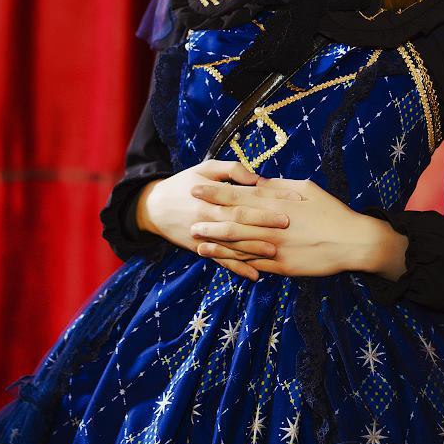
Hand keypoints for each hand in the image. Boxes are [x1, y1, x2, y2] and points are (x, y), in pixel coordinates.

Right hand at [138, 159, 289, 281]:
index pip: (244, 197)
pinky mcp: (200, 249)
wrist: (154, 207)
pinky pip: (220, 261)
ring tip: (275, 251)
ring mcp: (203, 235)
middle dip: (263, 223)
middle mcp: (207, 217)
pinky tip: (255, 275)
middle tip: (287, 224)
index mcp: (211, 195)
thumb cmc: (184, 183)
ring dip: (253, 249)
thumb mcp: (204, 168)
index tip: (290, 199)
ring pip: (231, 244)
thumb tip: (258, 178)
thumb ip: (232, 170)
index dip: (267, 199)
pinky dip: (237, 268)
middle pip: (238, 221)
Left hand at [189, 174, 371, 278]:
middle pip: (232, 222)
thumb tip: (257, 182)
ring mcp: (275, 247)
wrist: (352, 241)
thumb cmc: (330, 211)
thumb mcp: (305, 188)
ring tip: (196, 240)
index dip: (214, 192)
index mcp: (276, 203)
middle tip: (187, 216)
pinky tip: (221, 261)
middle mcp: (271, 225)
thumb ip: (278, 187)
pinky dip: (235, 262)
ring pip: (238, 245)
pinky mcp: (281, 266)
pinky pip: (253, 264)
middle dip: (208, 218)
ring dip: (215, 242)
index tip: (195, 188)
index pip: (238, 196)